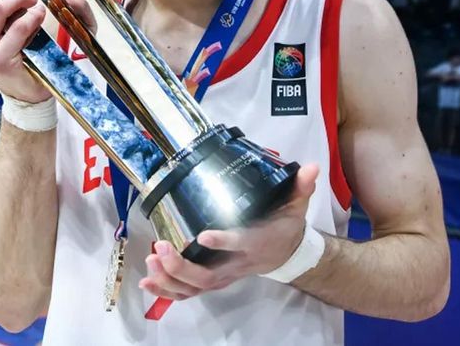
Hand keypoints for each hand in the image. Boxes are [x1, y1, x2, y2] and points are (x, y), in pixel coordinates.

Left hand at [140, 165, 319, 300]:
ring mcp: (226, 275)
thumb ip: (300, 187)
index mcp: (258, 243)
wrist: (288, 254)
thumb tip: (311, 167)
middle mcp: (239, 264)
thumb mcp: (297, 205)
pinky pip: (190, 292)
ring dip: (171, 279)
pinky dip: (168, 290)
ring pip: (196, 287)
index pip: (241, 245)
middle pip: (209, 276)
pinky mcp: (216, 280)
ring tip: (152, 262)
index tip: (202, 235)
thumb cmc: (286, 226)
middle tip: (162, 247)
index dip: (223, 242)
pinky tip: (148, 281)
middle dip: (182, 266)